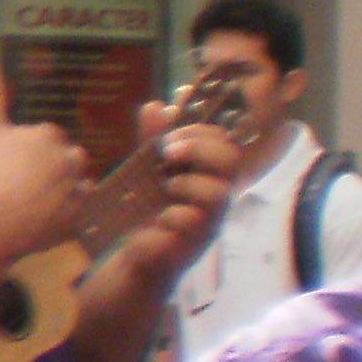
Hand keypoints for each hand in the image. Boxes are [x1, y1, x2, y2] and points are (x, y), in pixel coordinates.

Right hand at [0, 57, 88, 258]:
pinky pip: (78, 209)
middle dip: (47, 170)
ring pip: (73, 183)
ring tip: (32, 204)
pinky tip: (43, 218)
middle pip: (62, 160)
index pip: (44, 139)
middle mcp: (70, 155)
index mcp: (48, 133)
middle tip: (19, 186)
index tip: (9, 167)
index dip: (26, 154)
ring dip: (60, 189)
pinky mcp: (80, 212)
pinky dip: (66, 212)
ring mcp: (77, 185)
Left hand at [109, 95, 244, 285]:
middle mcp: (216, 197)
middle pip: (231, 160)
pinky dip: (171, 214)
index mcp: (208, 176)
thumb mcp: (145, 170)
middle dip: (197, 148)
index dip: (201, 131)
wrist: (130, 256)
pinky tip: (157, 218)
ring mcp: (209, 221)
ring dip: (187, 182)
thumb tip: (156, 105)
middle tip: (166, 151)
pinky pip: (193, 222)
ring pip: (219, 193)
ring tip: (164, 187)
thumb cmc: (145, 210)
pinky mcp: (194, 245)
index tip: (168, 132)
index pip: (225, 143)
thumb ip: (152, 141)